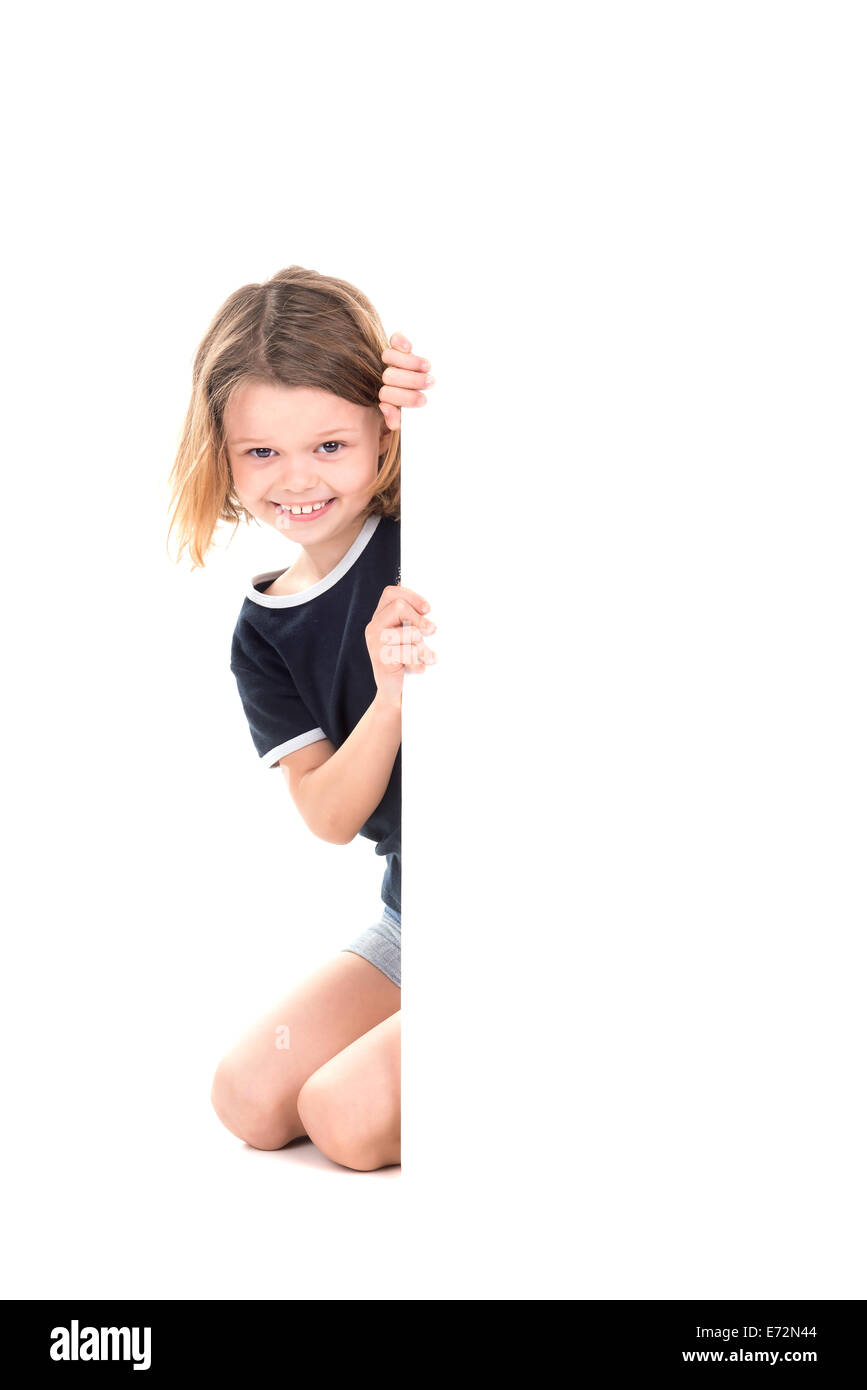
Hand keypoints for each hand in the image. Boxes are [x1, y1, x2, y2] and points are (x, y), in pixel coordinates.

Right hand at [365, 584, 437, 701]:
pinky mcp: (379, 658)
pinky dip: (417, 661)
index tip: (428, 609)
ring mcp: (374, 642)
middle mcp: (374, 626)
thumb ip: (414, 621)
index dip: (411, 596)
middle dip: (420, 619)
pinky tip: (420, 667)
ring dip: (421, 645)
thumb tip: (430, 609)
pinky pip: (405, 652)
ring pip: (406, 631)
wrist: (395, 693)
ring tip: (427, 656)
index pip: (391, 594)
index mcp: (381, 617)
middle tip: (432, 630)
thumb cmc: (406, 661)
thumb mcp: (411, 637)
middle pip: (399, 607)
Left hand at [379, 331, 435, 431]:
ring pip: (388, 357)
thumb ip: (397, 419)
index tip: (423, 399)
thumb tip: (384, 406)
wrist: (443, 390)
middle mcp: (390, 377)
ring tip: (428, 367)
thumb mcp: (413, 418)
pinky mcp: (401, 345)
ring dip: (409, 363)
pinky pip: (394, 340)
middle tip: (430, 383)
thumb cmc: (426, 406)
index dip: (403, 397)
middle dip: (412, 381)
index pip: (386, 394)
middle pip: (389, 376)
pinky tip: (409, 348)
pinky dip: (399, 342)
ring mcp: (394, 360)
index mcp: (390, 394)